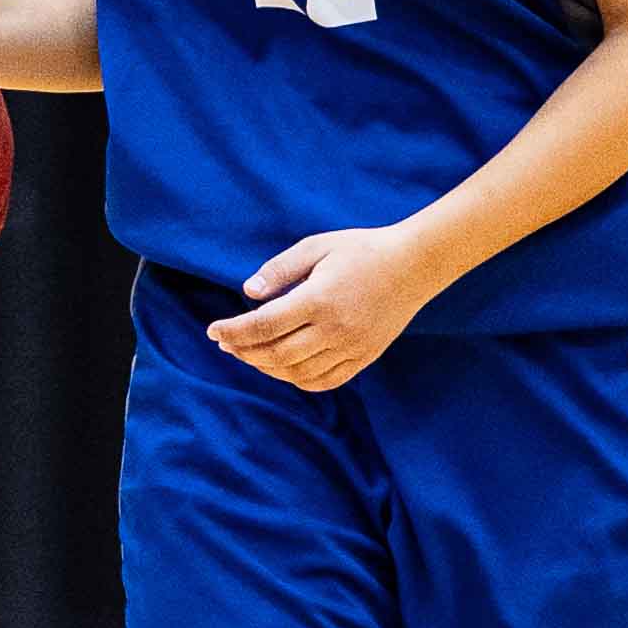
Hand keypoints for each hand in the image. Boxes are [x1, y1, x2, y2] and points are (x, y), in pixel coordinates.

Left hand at [208, 223, 441, 393]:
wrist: (414, 265)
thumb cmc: (361, 249)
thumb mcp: (316, 246)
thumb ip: (279, 270)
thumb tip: (247, 293)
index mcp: (320, 299)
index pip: (264, 325)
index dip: (234, 331)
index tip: (213, 331)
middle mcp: (335, 329)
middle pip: (276, 354)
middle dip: (244, 351)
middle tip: (226, 343)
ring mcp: (352, 347)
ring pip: (297, 372)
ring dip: (266, 367)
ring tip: (249, 354)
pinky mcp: (364, 357)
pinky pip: (324, 380)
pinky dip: (297, 379)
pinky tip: (281, 368)